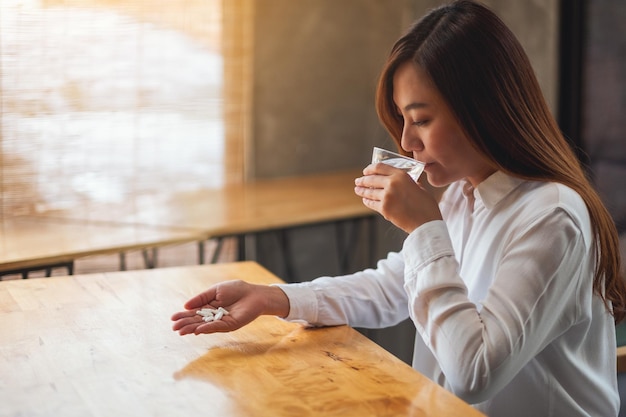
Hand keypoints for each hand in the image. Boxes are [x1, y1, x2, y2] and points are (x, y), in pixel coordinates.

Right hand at [171, 280, 289, 334]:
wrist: (254, 293)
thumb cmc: (236, 290)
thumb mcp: (215, 290)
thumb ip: (201, 298)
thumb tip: (186, 306)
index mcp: (209, 307)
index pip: (194, 313)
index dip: (183, 316)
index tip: (172, 318)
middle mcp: (213, 316)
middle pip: (197, 321)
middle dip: (185, 324)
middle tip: (174, 327)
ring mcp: (221, 322)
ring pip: (204, 326)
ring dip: (192, 328)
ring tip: (181, 331)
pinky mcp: (230, 325)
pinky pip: (217, 327)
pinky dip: (207, 328)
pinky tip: (197, 330)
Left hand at [354, 163, 441, 232]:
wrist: (426, 223)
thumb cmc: (426, 206)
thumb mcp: (420, 188)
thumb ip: (409, 183)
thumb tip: (403, 182)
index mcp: (401, 175)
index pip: (379, 167)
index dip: (370, 168)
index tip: (366, 171)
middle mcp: (392, 183)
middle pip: (371, 179)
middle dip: (363, 180)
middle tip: (358, 181)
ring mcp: (386, 196)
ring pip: (369, 192)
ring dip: (361, 190)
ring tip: (358, 189)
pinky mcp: (384, 209)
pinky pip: (371, 203)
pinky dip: (367, 201)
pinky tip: (365, 199)